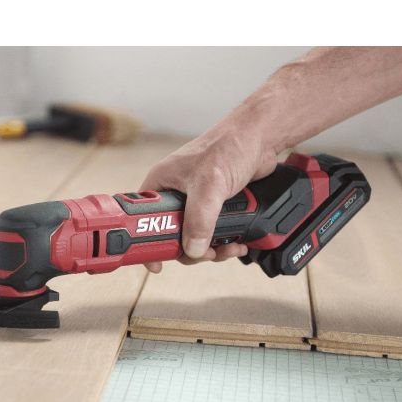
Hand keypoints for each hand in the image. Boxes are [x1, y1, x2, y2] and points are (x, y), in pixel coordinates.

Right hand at [139, 124, 277, 272]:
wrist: (259, 139)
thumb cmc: (228, 146)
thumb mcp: (209, 185)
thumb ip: (199, 219)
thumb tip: (193, 249)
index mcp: (161, 184)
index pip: (142, 219)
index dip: (146, 243)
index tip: (156, 263)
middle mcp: (174, 195)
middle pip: (170, 235)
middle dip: (188, 250)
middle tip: (202, 255)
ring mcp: (194, 202)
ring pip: (193, 238)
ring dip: (210, 250)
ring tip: (225, 249)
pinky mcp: (213, 208)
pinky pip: (212, 233)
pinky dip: (223, 244)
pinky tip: (236, 243)